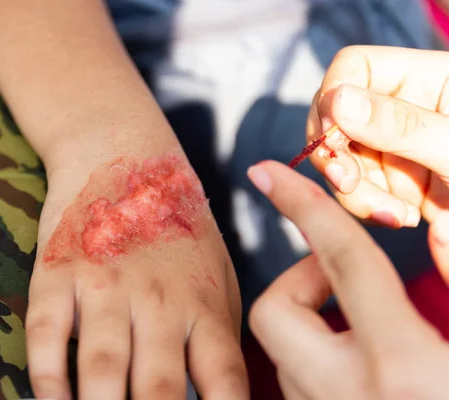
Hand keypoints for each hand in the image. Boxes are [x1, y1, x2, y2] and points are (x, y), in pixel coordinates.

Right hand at [25, 151, 248, 399]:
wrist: (125, 156)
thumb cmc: (179, 226)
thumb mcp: (219, 274)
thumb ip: (218, 335)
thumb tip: (216, 399)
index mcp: (205, 303)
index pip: (222, 384)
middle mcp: (157, 298)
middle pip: (156, 390)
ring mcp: (104, 283)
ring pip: (98, 370)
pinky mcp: (58, 271)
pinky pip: (45, 335)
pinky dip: (45, 379)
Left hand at [248, 160, 448, 399]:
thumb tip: (436, 232)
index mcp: (403, 367)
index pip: (345, 260)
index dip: (306, 206)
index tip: (267, 173)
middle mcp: (347, 396)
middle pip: (273, 312)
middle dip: (299, 278)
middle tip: (342, 277)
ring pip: (280, 351)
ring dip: (309, 321)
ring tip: (362, 324)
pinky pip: (296, 385)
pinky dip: (314, 358)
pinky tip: (359, 363)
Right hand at [306, 46, 448, 276]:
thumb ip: (402, 126)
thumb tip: (336, 102)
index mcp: (429, 79)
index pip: (354, 68)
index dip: (332, 100)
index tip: (331, 140)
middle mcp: (405, 107)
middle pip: (336, 116)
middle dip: (337, 155)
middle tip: (348, 185)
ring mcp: (396, 144)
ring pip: (341, 157)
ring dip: (356, 191)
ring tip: (397, 216)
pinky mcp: (395, 179)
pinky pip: (357, 187)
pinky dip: (368, 205)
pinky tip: (403, 218)